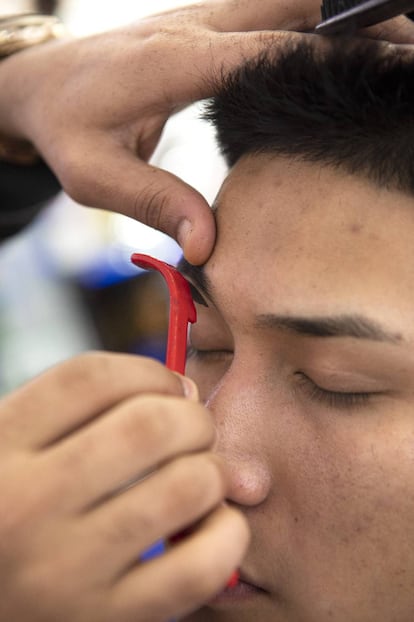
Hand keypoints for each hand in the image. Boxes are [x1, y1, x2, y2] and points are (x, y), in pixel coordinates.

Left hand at [0, 1, 412, 263]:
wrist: (40, 83)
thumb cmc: (65, 129)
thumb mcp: (94, 176)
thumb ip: (154, 203)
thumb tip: (209, 246)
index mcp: (176, 63)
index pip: (271, 52)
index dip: (334, 62)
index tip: (389, 75)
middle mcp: (197, 27)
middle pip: (298, 5)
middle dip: (362, 24)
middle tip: (409, 56)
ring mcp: (203, 16)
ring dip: (345, 17)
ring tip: (395, 48)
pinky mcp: (205, 23)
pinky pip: (273, 10)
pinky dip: (317, 23)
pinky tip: (342, 49)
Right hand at [0, 352, 248, 621]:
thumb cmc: (11, 507)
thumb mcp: (14, 447)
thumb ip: (82, 412)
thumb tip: (186, 391)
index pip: (90, 378)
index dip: (149, 372)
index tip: (169, 387)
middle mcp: (25, 504)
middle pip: (148, 426)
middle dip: (193, 418)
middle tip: (194, 431)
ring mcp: (64, 568)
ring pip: (184, 488)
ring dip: (214, 472)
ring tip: (202, 477)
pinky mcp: (102, 620)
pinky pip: (197, 568)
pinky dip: (226, 535)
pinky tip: (212, 525)